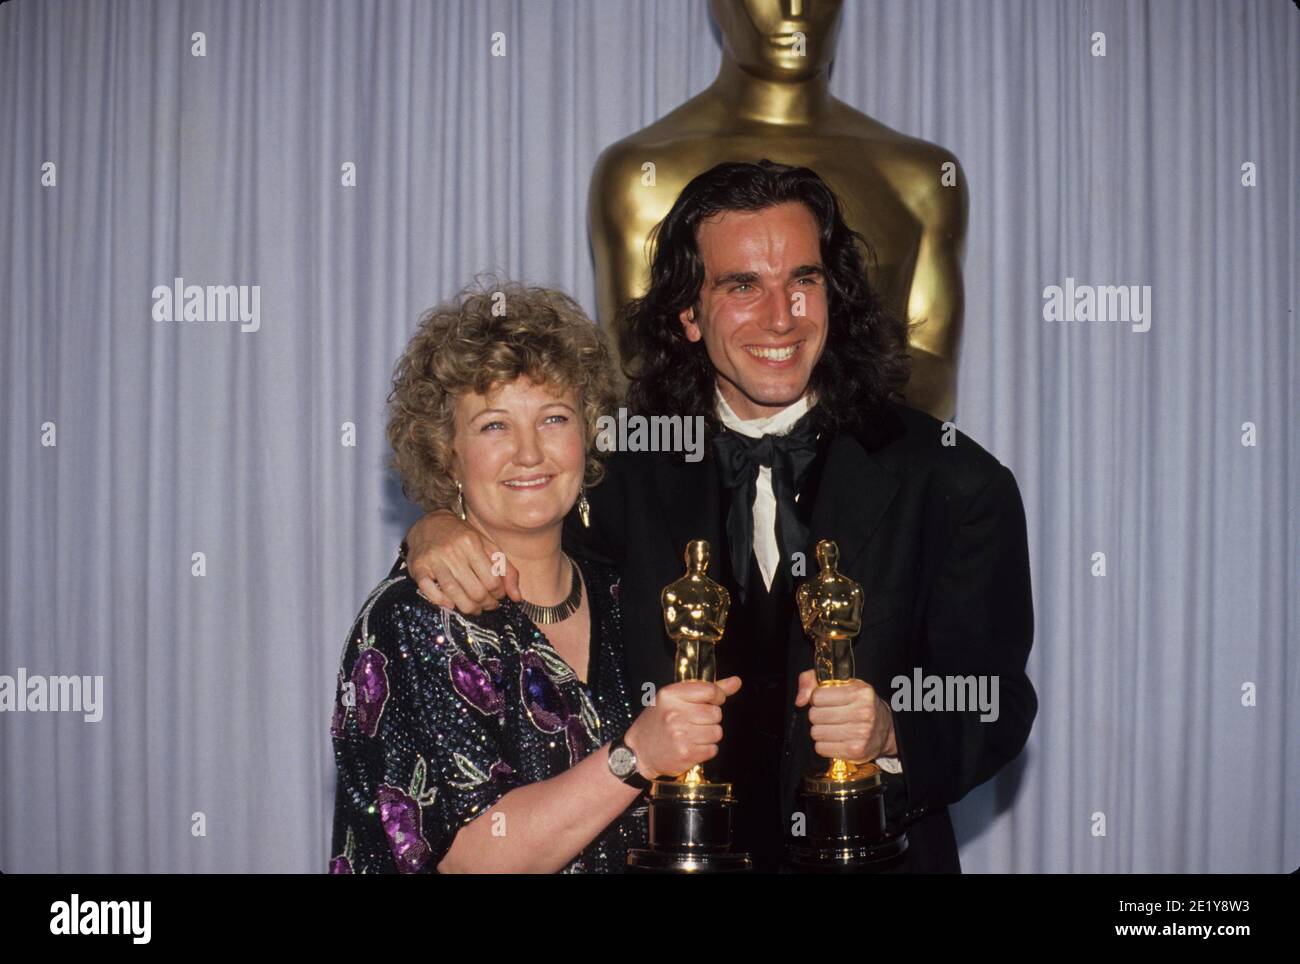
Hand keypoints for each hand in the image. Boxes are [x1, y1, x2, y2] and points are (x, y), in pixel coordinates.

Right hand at [405, 510, 520, 613]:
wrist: (429, 524)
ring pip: (454, 593)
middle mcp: (451, 551)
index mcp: (471, 543)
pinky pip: (430, 591)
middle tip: (488, 605)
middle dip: (485, 604)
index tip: (499, 596)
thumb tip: (517, 597)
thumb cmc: (462, 537)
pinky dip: (442, 602)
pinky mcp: (418, 568)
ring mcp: (433, 560)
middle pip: (474, 590)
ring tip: (475, 609)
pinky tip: (451, 604)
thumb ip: (505, 569)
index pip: (491, 579)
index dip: (499, 594)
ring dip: (468, 608)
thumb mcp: (487, 546)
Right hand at [624, 676, 741, 778]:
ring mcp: (680, 734)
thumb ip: (707, 690)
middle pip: (716, 713)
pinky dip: (705, 750)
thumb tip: (736, 682)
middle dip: (710, 719)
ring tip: (691, 736)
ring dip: (708, 736)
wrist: (638, 752)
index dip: (717, 697)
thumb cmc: (657, 722)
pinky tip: (691, 747)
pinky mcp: (686, 753)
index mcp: (671, 695)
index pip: (710, 690)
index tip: (711, 702)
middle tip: (693, 723)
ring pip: (717, 732)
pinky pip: (712, 749)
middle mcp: (674, 713)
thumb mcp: (674, 699)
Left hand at [794, 670, 896, 763]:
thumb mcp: (842, 684)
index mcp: (859, 692)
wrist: (886, 729)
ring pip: (816, 733)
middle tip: (828, 716)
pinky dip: (824, 745)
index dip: (817, 699)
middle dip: (817, 715)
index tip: (825, 701)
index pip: (817, 696)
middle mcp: (862, 712)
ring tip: (832, 727)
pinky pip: (821, 749)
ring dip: (820, 731)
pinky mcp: (855, 751)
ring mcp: (860, 733)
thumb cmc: (860, 704)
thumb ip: (812, 681)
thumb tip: (800, 700)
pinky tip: (835, 739)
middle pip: (815, 715)